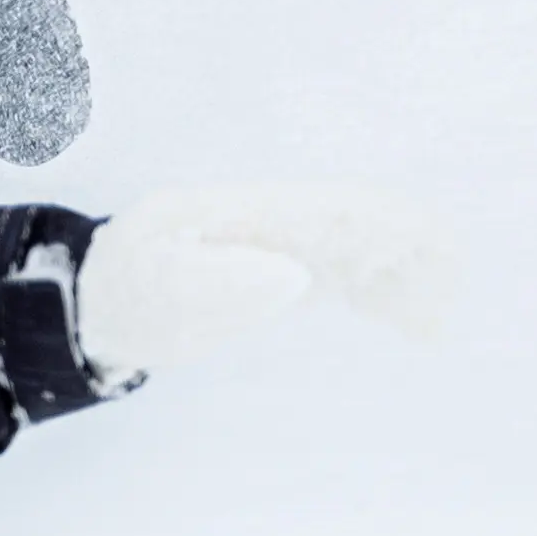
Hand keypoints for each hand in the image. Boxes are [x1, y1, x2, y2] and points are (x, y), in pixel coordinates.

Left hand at [76, 189, 453, 383]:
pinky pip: (344, 280)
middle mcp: (266, 223)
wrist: (90, 309)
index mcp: (239, 212)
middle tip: (447, 300)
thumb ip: (212, 283)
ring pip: (359, 251)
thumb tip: (295, 279)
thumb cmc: (116, 294)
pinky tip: (419, 327)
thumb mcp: (149, 289)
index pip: (325, 207)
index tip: (427, 246)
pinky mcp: (275, 278)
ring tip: (440, 324)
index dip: (382, 223)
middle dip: (409, 251)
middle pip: (355, 222)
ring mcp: (275, 248)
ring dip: (405, 278)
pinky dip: (385, 298)